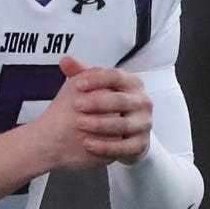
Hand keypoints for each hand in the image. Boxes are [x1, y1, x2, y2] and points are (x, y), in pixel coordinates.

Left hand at [29, 56, 153, 171]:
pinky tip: (88, 144)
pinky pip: (124, 147)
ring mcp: (144, 124)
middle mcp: (143, 102)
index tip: (77, 84)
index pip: (117, 76)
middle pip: (121, 100)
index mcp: (133, 84)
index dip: (97, 79)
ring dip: (100, 124)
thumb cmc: (108, 105)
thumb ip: (81, 74)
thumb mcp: (96, 88)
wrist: (124, 133)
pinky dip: (106, 147)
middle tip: (76, 106)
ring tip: (79, 124)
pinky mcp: (142, 144)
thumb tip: (65, 61)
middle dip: (97, 103)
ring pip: (123, 125)